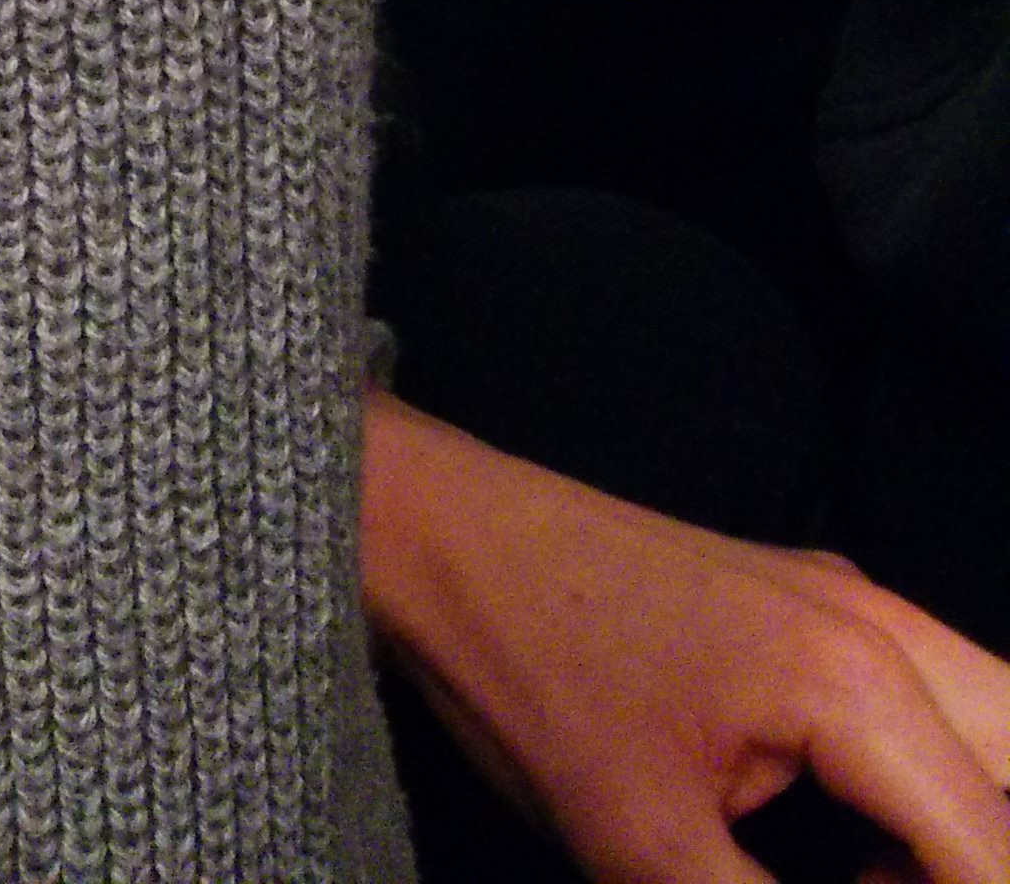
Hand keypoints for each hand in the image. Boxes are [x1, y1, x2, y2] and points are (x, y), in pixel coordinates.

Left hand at [363, 392, 1009, 883]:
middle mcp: (882, 625)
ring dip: (965, 831)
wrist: (431, 532)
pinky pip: (933, 707)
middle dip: (982, 861)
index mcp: (856, 682)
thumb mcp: (647, 849)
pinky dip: (929, 793)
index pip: (994, 849)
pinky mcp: (816, 608)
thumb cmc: (522, 677)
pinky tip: (859, 859)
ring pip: (993, 728)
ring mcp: (853, 602)